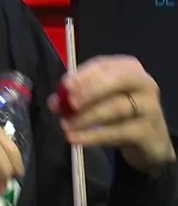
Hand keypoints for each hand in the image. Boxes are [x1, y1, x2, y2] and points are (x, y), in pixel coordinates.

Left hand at [47, 55, 176, 173]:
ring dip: (86, 117)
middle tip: (69, 102)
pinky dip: (93, 135)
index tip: (65, 85)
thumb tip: (54, 101)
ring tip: (65, 125)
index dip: (83, 75)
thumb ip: (77, 95)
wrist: (150, 140)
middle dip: (89, 90)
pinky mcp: (147, 131)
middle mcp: (143, 83)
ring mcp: (149, 107)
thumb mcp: (99, 99)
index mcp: (128, 68)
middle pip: (115, 81)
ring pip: (115, 108)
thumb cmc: (120, 112)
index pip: (104, 65)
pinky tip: (75, 138)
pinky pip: (117, 131)